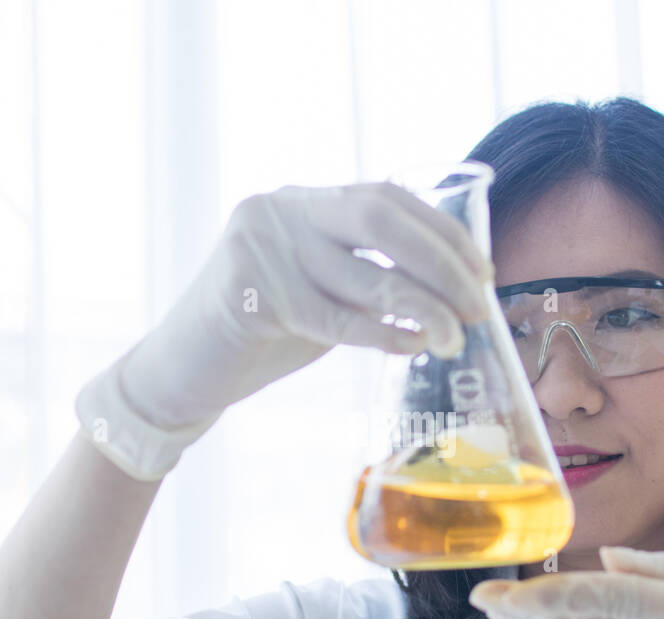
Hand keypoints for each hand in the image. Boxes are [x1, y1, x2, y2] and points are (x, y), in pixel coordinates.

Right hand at [119, 180, 493, 428]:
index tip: (483, 271)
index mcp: (302, 201)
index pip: (387, 197)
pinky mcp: (247, 292)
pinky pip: (332, 316)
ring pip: (364, 274)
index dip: (442, 233)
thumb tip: (451, 291)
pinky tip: (411, 347)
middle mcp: (280, 209)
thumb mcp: (319, 292)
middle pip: (381, 220)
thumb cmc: (257, 337)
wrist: (180, 375)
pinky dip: (380, 335)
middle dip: (441, 263)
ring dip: (423, 309)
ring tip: (456, 338)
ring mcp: (261, 245)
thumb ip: (366, 277)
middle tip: (478, 306)